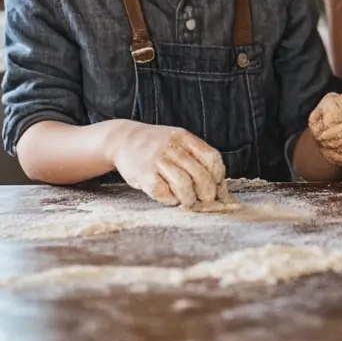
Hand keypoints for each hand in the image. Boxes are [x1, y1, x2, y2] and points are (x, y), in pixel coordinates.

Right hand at [105, 121, 224, 208]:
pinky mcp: (144, 174)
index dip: (219, 176)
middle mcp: (172, 147)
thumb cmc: (155, 146)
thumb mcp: (177, 141)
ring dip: (190, 199)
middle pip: (200, 173)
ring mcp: (157, 160)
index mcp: (184, 137)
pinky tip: (171, 199)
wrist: (122, 139)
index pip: (211, 157)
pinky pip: (163, 192)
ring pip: (184, 184)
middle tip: (207, 201)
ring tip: (190, 203)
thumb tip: (217, 184)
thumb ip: (195, 156)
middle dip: (208, 192)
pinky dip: (171, 200)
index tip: (220, 188)